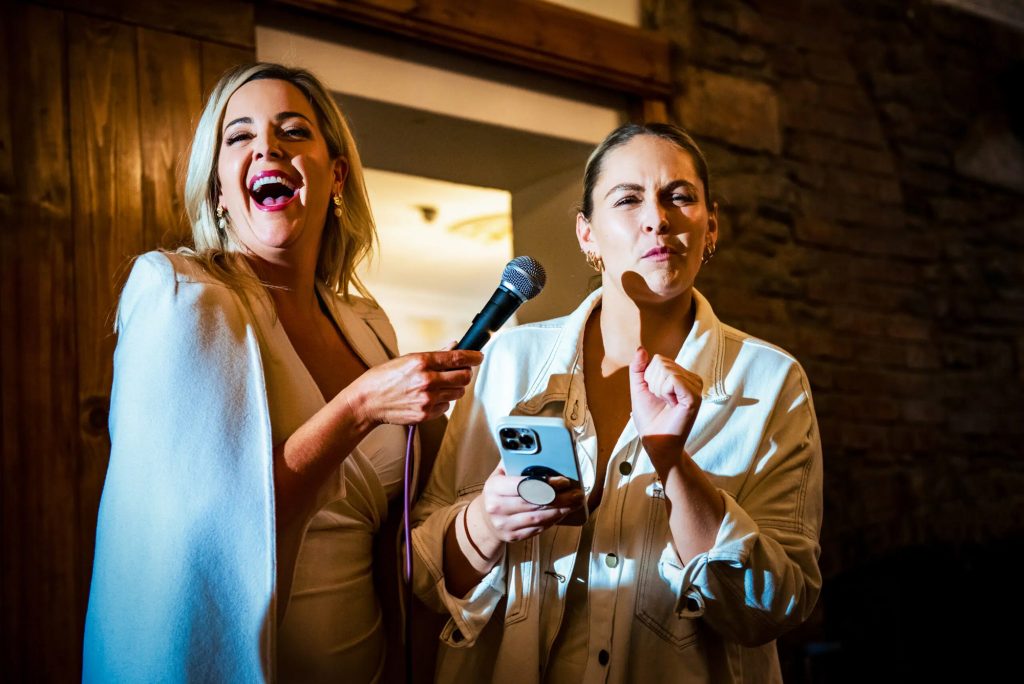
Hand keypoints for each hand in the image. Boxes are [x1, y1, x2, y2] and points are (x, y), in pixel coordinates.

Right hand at [344, 350, 481, 426]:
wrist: (367, 402)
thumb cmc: (384, 378)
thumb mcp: (408, 359)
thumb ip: (435, 355)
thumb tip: (454, 346)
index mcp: (422, 362)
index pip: (458, 358)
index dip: (473, 356)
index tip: (479, 356)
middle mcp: (427, 380)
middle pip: (464, 377)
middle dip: (465, 373)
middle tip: (460, 371)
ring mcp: (427, 399)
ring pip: (457, 393)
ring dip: (454, 388)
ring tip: (439, 385)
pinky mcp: (426, 414)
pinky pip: (446, 407)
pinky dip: (442, 402)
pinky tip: (429, 398)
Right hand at [475, 464, 583, 543]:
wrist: (485, 519)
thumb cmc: (498, 492)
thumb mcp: (500, 474)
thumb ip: (515, 462)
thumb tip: (539, 449)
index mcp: (494, 487)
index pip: (523, 485)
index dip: (546, 484)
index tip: (564, 481)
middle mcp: (497, 507)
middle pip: (535, 503)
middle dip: (560, 498)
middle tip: (577, 493)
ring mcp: (504, 524)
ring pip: (538, 518)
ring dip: (560, 510)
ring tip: (575, 503)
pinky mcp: (513, 536)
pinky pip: (537, 529)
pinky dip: (553, 520)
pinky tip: (562, 513)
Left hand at [629, 346, 702, 464]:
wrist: (655, 441)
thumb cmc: (649, 417)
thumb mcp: (638, 388)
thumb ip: (638, 368)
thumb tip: (641, 348)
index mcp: (680, 375)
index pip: (658, 359)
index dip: (648, 377)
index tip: (655, 394)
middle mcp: (690, 379)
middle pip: (661, 362)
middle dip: (652, 383)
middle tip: (660, 401)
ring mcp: (694, 387)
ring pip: (666, 370)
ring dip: (658, 389)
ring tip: (666, 403)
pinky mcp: (695, 397)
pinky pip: (673, 379)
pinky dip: (665, 392)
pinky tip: (672, 404)